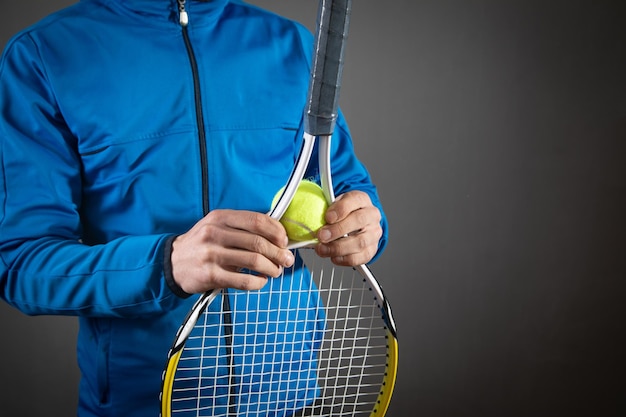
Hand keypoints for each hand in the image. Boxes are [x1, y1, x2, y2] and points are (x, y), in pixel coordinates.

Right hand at [170, 210, 294, 293]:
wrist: (173, 263)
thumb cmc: (202, 244)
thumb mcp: (217, 226)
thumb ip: (242, 227)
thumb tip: (277, 235)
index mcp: (221, 217)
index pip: (257, 220)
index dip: (276, 231)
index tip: (284, 240)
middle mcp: (216, 233)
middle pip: (259, 242)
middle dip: (279, 253)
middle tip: (287, 260)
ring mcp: (212, 254)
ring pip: (254, 261)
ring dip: (272, 268)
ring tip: (276, 271)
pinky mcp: (211, 275)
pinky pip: (243, 280)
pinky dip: (258, 282)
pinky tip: (261, 281)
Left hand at [315, 191, 382, 265]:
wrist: (359, 224)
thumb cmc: (344, 213)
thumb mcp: (335, 204)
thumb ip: (327, 209)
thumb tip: (310, 216)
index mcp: (362, 200)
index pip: (355, 200)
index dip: (341, 209)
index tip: (327, 217)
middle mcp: (371, 216)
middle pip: (359, 220)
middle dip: (338, 230)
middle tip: (321, 235)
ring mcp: (374, 233)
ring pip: (360, 242)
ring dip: (338, 248)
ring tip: (322, 249)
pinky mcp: (371, 250)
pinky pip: (360, 257)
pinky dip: (344, 259)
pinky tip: (333, 257)